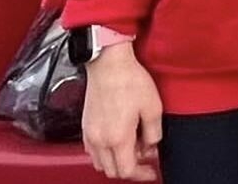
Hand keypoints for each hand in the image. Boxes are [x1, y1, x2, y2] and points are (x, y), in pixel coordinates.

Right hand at [81, 45, 161, 180]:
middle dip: (130, 168)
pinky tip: (118, 140)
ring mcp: (89, 134)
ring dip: (116, 161)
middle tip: (145, 156)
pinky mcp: (85, 126)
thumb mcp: (153, 108)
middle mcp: (99, 140)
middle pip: (112, 170)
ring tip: (133, 146)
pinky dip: (105, 153)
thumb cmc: (131, 82)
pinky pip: (93, 151)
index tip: (151, 171)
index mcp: (117, 138)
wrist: (109, 64)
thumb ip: (153, 133)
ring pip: (100, 162)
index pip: (126, 171)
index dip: (141, 174)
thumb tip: (151, 146)